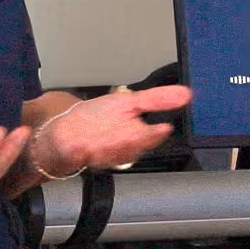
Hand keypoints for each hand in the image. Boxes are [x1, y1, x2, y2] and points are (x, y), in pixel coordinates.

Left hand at [32, 85, 192, 174]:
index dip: (153, 135)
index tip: (162, 128)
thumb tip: (186, 93)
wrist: (63, 129)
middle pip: (128, 149)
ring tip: (112, 136)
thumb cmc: (96, 120)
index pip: (147, 138)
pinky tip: (81, 145)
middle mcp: (115, 147)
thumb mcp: (128, 102)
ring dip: (110, 147)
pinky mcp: (71, 153)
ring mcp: (93, 152)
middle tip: (136, 132)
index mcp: (131, 136)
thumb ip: (156, 100)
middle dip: (132, 141)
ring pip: (106, 154)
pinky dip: (79, 151)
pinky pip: (76, 155)